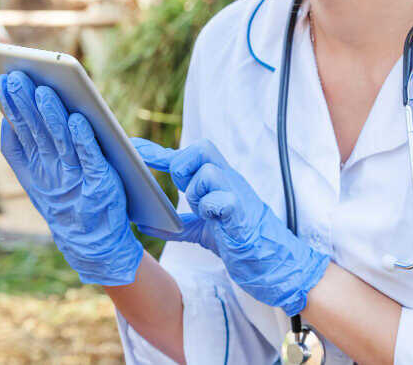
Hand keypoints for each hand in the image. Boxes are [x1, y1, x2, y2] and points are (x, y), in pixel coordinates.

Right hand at [0, 70, 142, 285]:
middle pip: (38, 131)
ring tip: (44, 89)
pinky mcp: (101, 184)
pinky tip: (78, 119)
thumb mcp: (37, 179)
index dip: (13, 106)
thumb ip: (21, 151)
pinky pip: (91, 158)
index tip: (4, 79)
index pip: (22, 130)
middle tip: (17, 75)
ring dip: (51, 114)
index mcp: (36, 169)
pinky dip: (84, 139)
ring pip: (61, 140)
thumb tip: (9, 118)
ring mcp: (76, 179)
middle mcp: (53, 172)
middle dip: (27, 102)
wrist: (94, 244)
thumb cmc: (67, 203)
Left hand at [133, 138, 329, 315]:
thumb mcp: (203, 231)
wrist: (279, 264)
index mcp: (217, 182)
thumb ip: (177, 224)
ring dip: (197, 190)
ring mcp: (238, 195)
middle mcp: (229, 181)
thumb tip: (144, 222)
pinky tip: (214, 219)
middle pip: (201, 149)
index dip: (157, 153)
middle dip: (183, 166)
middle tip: (183, 190)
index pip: (185, 157)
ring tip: (204, 211)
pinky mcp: (244, 216)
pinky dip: (213, 206)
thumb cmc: (242, 242)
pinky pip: (225, 199)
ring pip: (209, 172)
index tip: (133, 148)